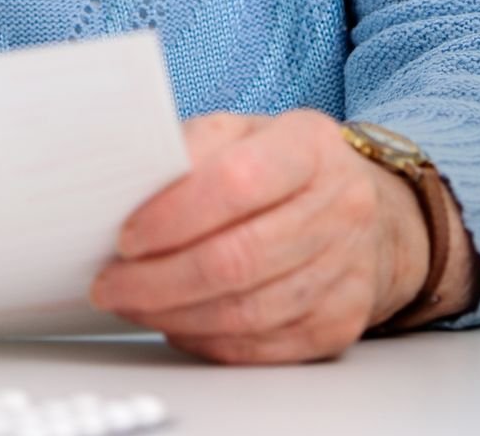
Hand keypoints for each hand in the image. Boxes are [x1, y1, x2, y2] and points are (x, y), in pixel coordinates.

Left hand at [90, 110, 467, 362]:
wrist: (367, 216)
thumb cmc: (288, 172)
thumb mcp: (245, 134)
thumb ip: (192, 148)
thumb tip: (128, 181)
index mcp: (311, 145)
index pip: (238, 180)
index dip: (174, 215)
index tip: (126, 236)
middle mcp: (341, 206)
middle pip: (238, 258)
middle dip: (158, 279)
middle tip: (111, 283)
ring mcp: (347, 269)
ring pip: (245, 312)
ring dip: (173, 315)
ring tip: (133, 303)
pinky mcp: (340, 323)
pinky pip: (259, 346)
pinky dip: (206, 340)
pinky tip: (177, 323)